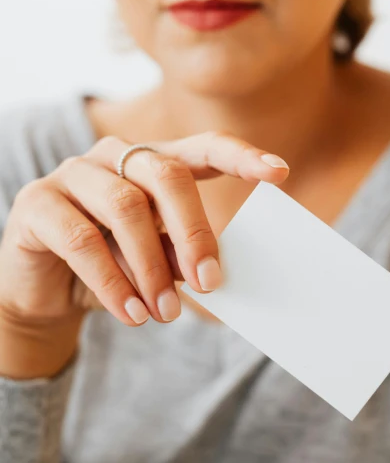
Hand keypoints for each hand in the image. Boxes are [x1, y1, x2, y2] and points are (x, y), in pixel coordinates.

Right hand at [0, 132, 289, 330]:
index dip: (241, 156)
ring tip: (165, 313)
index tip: (279, 172)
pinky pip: (82, 239)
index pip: (203, 148)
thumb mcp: (154, 261)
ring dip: (151, 268)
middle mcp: (113, 158)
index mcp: (151, 163)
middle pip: (166, 175)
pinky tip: (131, 313)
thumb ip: (180, 254)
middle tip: (210, 281)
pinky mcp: (37, 202)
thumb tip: (213, 271)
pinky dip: (113, 283)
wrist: (45, 291)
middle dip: (194, 230)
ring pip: (125, 208)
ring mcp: (73, 173)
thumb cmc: (111, 267)